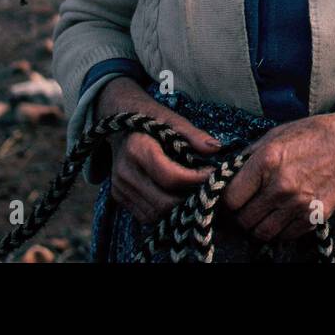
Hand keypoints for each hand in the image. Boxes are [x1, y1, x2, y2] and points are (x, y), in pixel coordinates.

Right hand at [96, 77, 222, 223]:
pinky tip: (178, 198)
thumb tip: (216, 148)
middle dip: (190, 198)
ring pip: (155, 214)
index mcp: (137, 149)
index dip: (196, 179)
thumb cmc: (149, 118)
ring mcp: (119, 188)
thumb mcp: (172, 119)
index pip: (171, 177)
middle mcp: (124, 172)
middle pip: (163, 202)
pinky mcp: (118, 197)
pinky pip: (145, 216)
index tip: (213, 173)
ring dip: (178, 209)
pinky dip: (164, 212)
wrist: (118, 123)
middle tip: (207, 188)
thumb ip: (193, 134)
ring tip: (195, 193)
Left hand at [222, 101, 334, 242]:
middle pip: (244, 219)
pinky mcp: (314, 217)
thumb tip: (230, 173)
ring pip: (262, 233)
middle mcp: (280, 186)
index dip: (229, 200)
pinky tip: (284, 215)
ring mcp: (298, 204)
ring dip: (259, 226)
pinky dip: (281, 230)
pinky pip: (286, 236)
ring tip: (265, 213)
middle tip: (250, 206)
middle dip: (243, 214)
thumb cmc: (314, 134)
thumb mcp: (277, 134)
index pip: (231, 198)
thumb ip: (251, 155)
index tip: (235, 197)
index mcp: (267, 161)